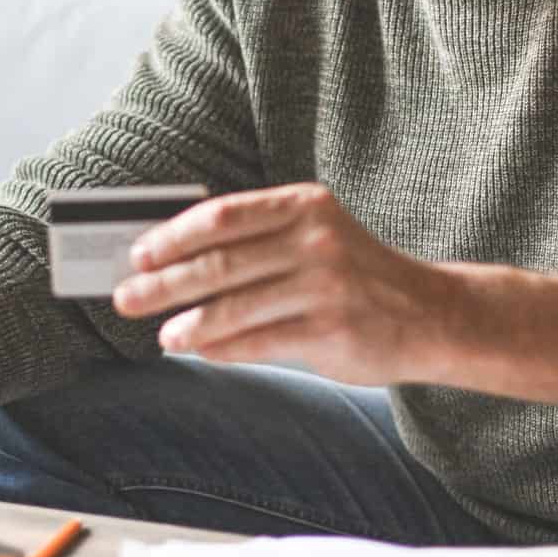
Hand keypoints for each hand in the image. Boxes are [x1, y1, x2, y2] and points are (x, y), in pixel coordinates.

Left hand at [110, 182, 465, 385]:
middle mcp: (315, 239)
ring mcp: (325, 286)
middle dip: (164, 283)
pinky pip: (261, 341)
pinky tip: (199, 351)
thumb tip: (174, 261)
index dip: (173, 235)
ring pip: (236, 305)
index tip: (137, 253)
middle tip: (126, 298)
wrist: (431, 315)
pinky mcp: (332, 330)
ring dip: (188, 322)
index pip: (223, 215)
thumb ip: (257, 243)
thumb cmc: (355, 276)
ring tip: (161, 335)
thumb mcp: (315, 237)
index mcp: (304, 205)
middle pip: (220, 262)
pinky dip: (223, 349)